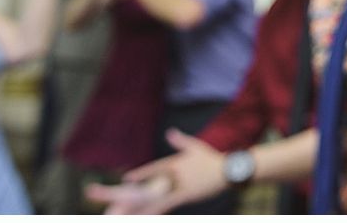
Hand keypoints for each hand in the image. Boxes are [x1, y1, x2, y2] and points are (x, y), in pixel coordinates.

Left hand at [87, 132, 226, 214]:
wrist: (226, 169)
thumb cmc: (210, 158)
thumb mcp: (195, 146)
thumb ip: (180, 141)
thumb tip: (168, 131)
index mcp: (175, 162)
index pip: (154, 168)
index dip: (141, 174)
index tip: (127, 179)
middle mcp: (175, 173)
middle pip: (153, 185)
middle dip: (137, 194)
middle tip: (121, 201)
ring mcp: (180, 184)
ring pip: (159, 197)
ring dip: (145, 206)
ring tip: (133, 214)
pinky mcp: (187, 194)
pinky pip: (170, 204)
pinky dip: (159, 210)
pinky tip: (149, 215)